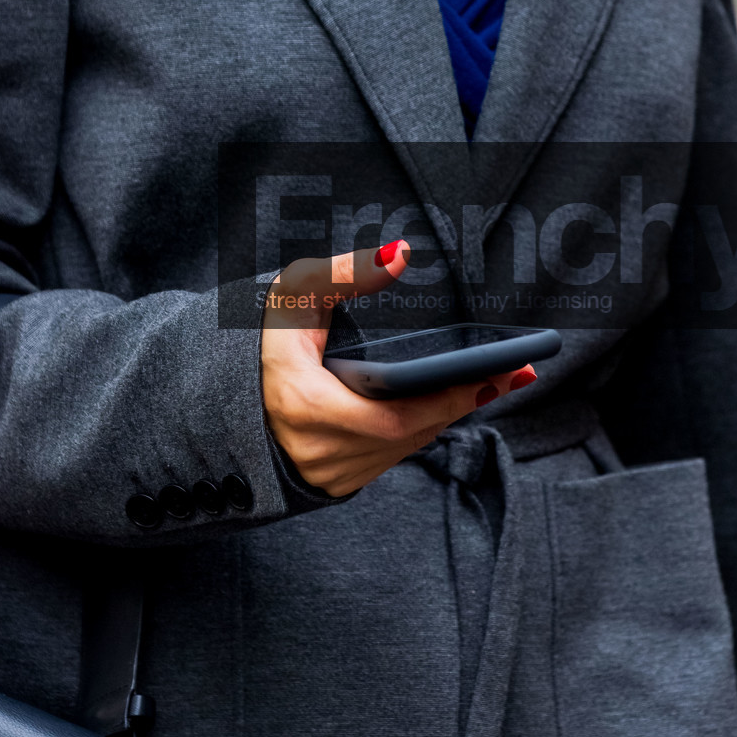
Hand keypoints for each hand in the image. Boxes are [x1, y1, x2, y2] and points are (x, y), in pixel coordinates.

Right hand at [260, 241, 533, 498]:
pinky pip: (392, 456)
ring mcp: (330, 473)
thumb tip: (398, 255)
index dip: (450, 399)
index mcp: (308, 408)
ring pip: (406, 447)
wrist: (219, 398)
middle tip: (517, 372)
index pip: (396, 415)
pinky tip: (454, 404)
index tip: (495, 375)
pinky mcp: (336, 482)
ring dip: (451, 415)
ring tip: (498, 381)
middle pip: (413, 432)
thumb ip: (344, 274)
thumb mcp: (292, 296)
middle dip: (467, 400)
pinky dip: (422, 428)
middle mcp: (321, 452)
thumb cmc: (256, 343)